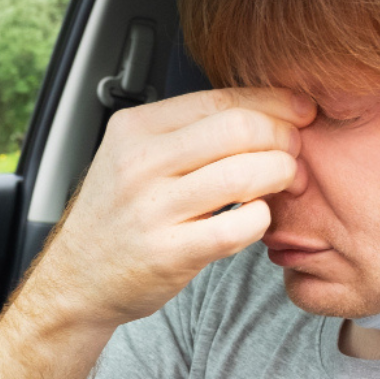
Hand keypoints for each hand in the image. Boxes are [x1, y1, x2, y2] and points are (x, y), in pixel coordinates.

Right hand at [34, 88, 314, 326]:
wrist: (78, 279)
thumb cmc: (120, 215)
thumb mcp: (136, 157)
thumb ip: (190, 132)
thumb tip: (269, 109)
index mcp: (135, 129)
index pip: (221, 100)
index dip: (274, 103)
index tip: (301, 112)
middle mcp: (139, 164)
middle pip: (240, 129)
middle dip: (284, 137)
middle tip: (296, 153)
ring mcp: (152, 209)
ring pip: (245, 175)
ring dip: (282, 175)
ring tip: (287, 183)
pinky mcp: (168, 253)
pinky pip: (238, 227)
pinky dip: (262, 219)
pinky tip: (258, 218)